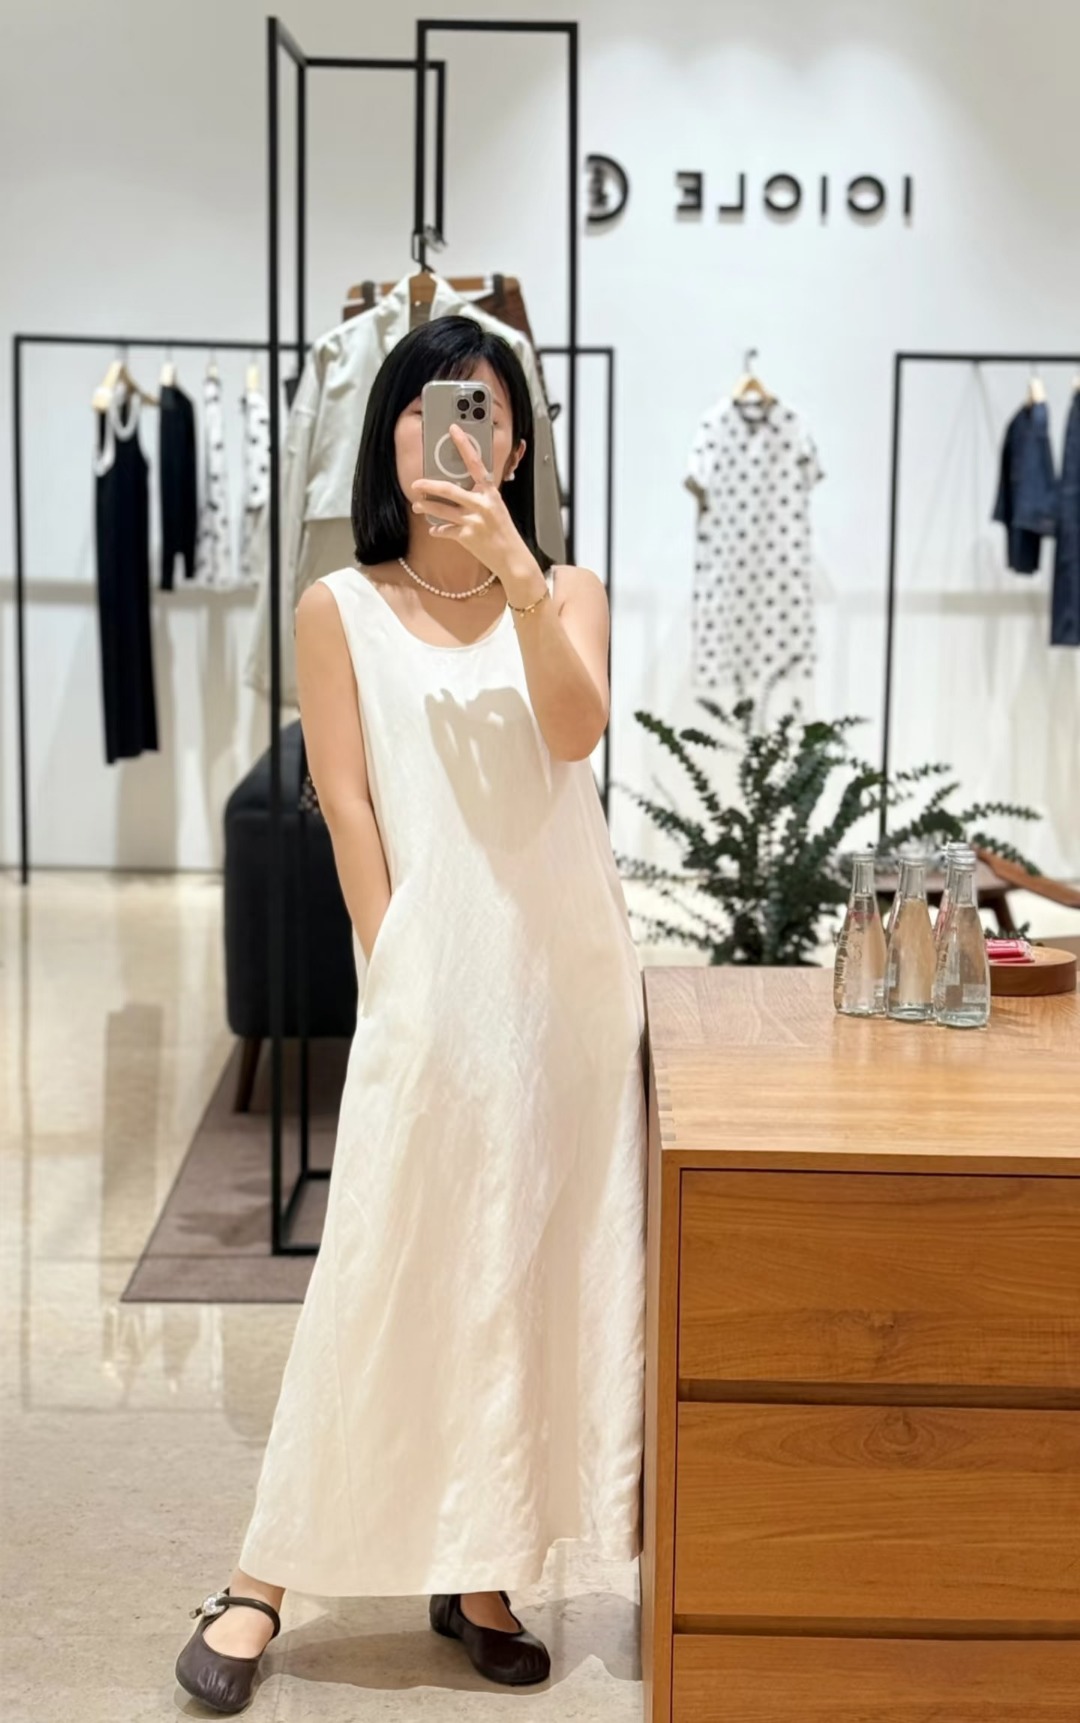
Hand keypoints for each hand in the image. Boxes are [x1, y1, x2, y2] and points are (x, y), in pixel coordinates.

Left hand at [408, 424, 532, 586]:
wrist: (512, 557)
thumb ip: (480, 496)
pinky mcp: (467, 537)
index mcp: (490, 493)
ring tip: (417, 506)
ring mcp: (474, 521)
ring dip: (427, 508)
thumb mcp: (496, 508)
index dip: (464, 445)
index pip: (476, 463)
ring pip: (442, 511)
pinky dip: (438, 531)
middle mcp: (482, 504)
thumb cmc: (503, 531)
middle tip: (416, 484)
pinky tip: (434, 530)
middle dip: (429, 486)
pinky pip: (445, 531)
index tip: (454, 430)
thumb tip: (459, 489)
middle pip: (449, 490)